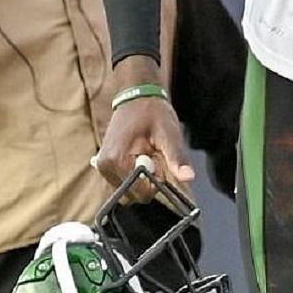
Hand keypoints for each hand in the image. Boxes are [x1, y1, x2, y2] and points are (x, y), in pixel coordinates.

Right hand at [91, 57, 195, 201]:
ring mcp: (103, 168)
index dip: (156, 181)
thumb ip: (177, 158)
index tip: (159, 160)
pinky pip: (124, 183)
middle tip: (154, 156)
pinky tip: (140, 157)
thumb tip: (188, 178)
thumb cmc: (153, 113)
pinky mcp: (106, 166)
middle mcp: (105, 167)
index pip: (140, 193)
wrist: (137, 97)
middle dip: (148, 181)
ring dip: (142, 179)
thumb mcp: (169, 134)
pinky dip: (135, 176)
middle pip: (133, 195)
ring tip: (147, 155)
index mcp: (117, 160)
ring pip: (129, 191)